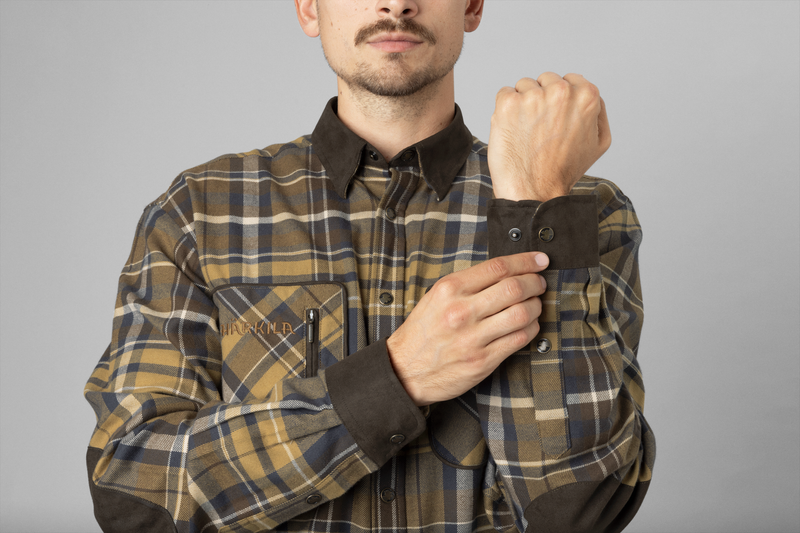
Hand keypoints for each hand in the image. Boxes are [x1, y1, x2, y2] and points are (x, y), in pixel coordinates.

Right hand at [386, 252, 548, 405]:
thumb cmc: (423, 333)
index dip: (526, 261)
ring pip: (522, 314)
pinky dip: (531, 329)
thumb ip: (468, 284)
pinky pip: (519, 339)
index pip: (498, 267)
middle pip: (515, 288)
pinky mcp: (483, 360)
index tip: (540, 260)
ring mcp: (473, 337)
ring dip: (536, 306)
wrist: (405, 370)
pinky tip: (528, 325)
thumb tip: (506, 272)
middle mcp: (462, 311)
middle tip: (539, 283)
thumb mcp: (436, 297)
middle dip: (535, 283)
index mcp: (450, 289)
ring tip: (535, 304)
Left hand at [487, 72, 610, 201]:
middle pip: (545, 80)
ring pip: (524, 86)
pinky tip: (513, 130)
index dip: (560, 101)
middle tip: (541, 128)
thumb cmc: (564, 170)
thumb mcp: (599, 142)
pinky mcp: (508, 103)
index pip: (569, 80)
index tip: (555, 119)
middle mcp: (561, 91)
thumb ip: (598, 111)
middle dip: (542, 99)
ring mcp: (533, 96)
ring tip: (527, 132)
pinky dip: (505, 110)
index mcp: (586, 95)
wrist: (534, 190)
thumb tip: (587, 93)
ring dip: (523, 104)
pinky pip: (504, 93)